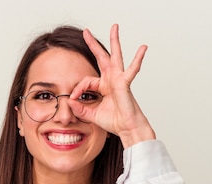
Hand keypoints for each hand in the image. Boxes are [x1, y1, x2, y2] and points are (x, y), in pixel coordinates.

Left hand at [69, 24, 155, 147]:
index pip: (86, 81)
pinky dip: (138, 59)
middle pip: (101, 57)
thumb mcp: (91, 114)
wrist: (127, 128)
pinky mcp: (125, 83)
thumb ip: (80, 108)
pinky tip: (143, 48)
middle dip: (93, 44)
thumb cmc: (114, 121)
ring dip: (114, 41)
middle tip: (86, 32)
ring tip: (115, 27)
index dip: (77, 89)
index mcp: (103, 86)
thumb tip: (68, 100)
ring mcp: (118, 79)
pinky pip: (131, 69)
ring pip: (115, 56)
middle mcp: (111, 79)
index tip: (73, 99)